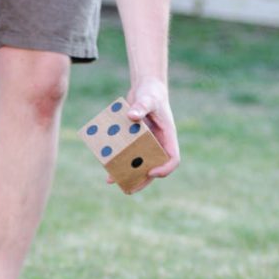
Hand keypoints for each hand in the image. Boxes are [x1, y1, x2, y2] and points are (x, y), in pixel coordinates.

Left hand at [107, 78, 180, 192]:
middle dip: (142, 180)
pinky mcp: (135, 141)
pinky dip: (118, 161)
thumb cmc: (151, 93)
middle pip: (154, 168)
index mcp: (168, 137)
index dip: (164, 169)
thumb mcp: (147, 98)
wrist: (145, 88)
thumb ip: (141, 106)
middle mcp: (158, 144)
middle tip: (129, 190)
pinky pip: (129, 155)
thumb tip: (132, 116)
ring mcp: (147, 144)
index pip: (173, 159)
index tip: (150, 172)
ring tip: (112, 181)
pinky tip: (106, 166)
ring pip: (139, 165)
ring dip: (127, 175)